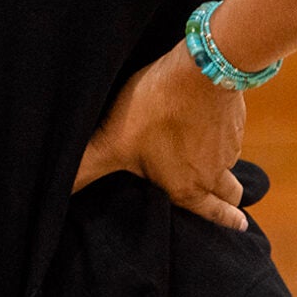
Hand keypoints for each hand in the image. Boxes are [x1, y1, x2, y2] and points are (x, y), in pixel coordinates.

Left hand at [71, 43, 248, 229]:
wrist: (199, 70)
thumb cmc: (154, 111)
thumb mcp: (112, 143)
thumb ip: (87, 169)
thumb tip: (58, 193)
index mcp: (189, 187)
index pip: (214, 214)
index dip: (225, 222)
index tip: (238, 226)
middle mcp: (215, 172)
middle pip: (230, 193)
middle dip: (227, 198)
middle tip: (224, 198)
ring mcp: (230, 144)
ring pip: (230, 161)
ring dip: (222, 162)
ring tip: (207, 156)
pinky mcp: (235, 117)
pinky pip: (232, 133)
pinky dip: (223, 133)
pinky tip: (207, 121)